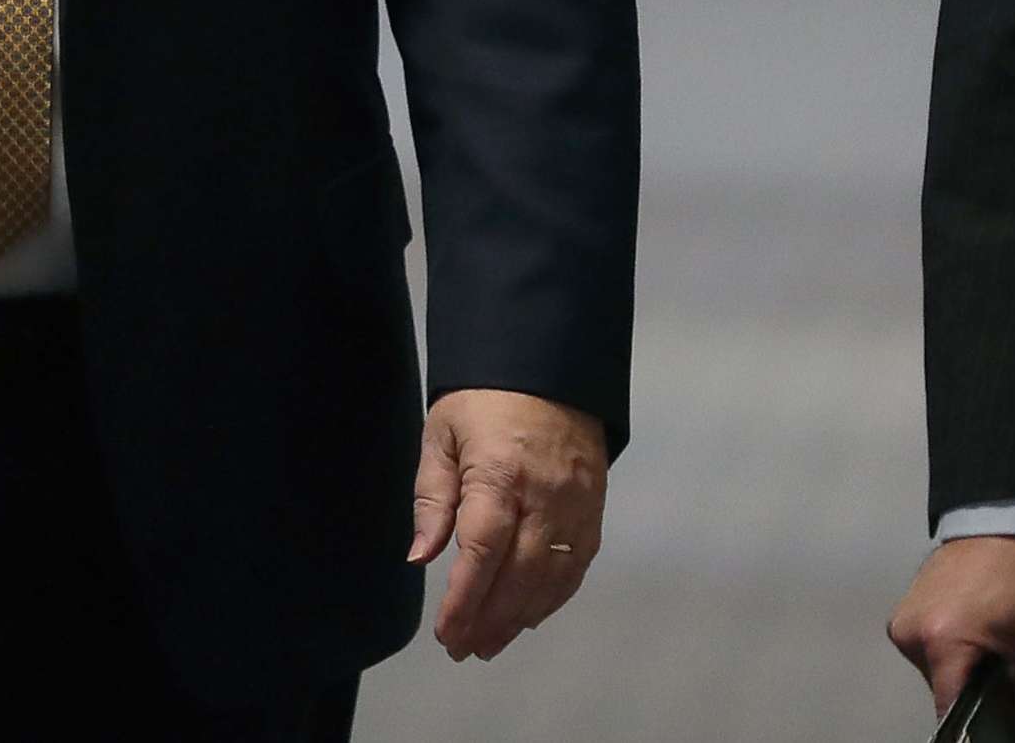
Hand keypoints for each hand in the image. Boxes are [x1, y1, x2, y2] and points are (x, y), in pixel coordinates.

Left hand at [408, 387, 607, 659]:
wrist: (547, 366)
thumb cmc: (482, 400)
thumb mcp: (441, 435)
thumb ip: (433, 497)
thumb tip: (421, 557)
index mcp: (498, 474)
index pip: (482, 552)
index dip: (464, 600)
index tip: (447, 634)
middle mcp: (544, 496)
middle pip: (519, 577)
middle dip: (489, 620)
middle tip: (462, 649)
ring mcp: (575, 505)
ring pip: (551, 580)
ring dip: (519, 618)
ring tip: (489, 643)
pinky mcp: (593, 509)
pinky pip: (575, 567)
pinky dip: (552, 598)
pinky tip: (528, 615)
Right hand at [888, 536, 1014, 742]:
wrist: (999, 520)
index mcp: (940, 643)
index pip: (949, 713)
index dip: (980, 730)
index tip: (1005, 725)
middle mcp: (909, 635)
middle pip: (944, 693)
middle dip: (977, 696)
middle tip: (1010, 679)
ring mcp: (900, 621)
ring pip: (936, 675)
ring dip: (965, 675)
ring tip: (995, 652)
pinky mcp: (902, 611)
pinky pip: (928, 652)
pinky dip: (953, 655)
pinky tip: (977, 636)